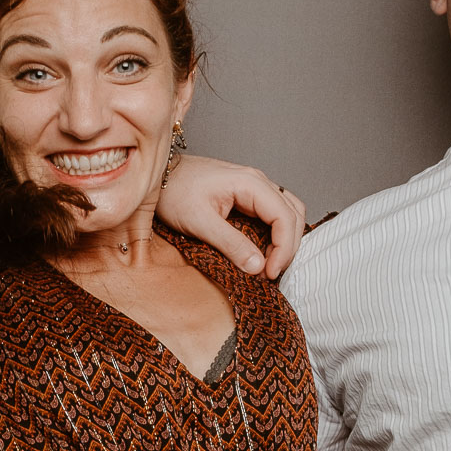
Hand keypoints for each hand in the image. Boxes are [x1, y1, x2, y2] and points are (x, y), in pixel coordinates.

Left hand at [157, 155, 309, 278]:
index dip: (284, 248)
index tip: (270, 272)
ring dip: (285, 240)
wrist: (158, 177)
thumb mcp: (199, 221)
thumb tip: (258, 266)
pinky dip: (275, 235)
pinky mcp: (247, 196)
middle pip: (293, 215)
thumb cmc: (173, 191)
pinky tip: (262, 252)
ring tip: (268, 265)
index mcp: (250, 183)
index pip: (285, 217)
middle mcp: (257, 182)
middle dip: (287, 247)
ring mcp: (254, 188)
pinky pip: (273, 215)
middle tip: (271, 273)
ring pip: (287, 213)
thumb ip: (231, 244)